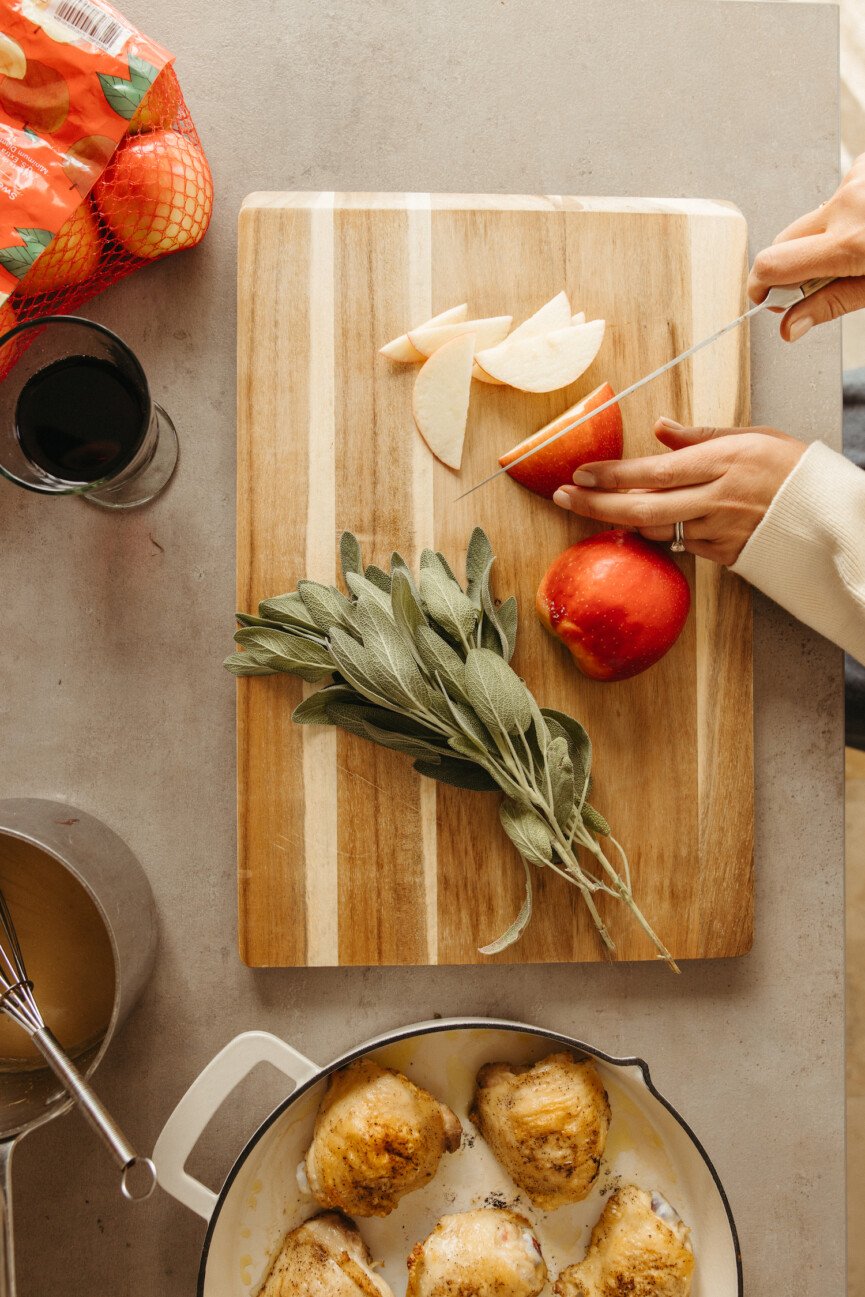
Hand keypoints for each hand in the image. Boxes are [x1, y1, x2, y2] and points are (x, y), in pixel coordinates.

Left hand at [552, 419, 806, 564]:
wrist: (830, 518)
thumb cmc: (791, 470)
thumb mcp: (752, 437)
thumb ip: (701, 436)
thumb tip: (659, 429)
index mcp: (721, 462)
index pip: (652, 471)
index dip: (611, 474)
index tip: (579, 472)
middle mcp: (715, 499)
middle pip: (642, 507)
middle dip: (595, 503)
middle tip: (561, 496)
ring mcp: (718, 531)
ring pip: (655, 529)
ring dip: (618, 520)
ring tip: (588, 508)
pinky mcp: (723, 555)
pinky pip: (679, 544)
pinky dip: (654, 534)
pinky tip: (633, 524)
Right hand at [748, 151, 864, 340]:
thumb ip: (832, 304)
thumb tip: (791, 325)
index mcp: (851, 242)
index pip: (773, 263)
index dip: (761, 285)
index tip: (766, 298)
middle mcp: (848, 204)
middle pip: (785, 239)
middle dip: (792, 265)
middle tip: (817, 285)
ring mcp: (857, 178)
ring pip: (814, 218)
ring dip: (825, 239)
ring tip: (863, 250)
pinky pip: (839, 195)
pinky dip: (847, 214)